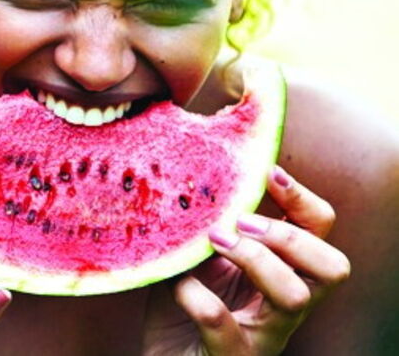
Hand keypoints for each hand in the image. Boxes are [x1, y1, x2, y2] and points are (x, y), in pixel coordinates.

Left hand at [142, 166, 350, 354]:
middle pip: (331, 267)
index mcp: (280, 272)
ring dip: (256, 260)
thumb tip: (199, 179)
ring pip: (295, 297)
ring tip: (215, 242)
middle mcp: (283, 306)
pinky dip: (198, 297)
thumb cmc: (180, 310)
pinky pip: (224, 324)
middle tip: (242, 222)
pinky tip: (178, 285)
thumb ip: (206, 225)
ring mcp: (263, 335)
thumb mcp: (196, 257)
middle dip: (291, 236)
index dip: (303, 200)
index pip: (319, 232)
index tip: (270, 173)